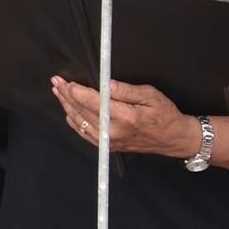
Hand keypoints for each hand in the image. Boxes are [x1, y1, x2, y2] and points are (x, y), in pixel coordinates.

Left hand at [51, 75, 201, 158]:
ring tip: (58, 93)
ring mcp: (110, 142)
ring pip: (81, 123)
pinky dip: (75, 123)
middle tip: (56, 82)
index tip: (66, 81)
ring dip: (67, 106)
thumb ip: (126, 90)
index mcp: (124, 117)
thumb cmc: (164, 114)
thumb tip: (105, 84)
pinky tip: (69, 113)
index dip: (76, 91)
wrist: (173, 138)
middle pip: (83, 111)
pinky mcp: (109, 147)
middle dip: (66, 95)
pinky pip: (86, 135)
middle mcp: (114, 132)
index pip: (92, 101)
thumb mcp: (150, 95)